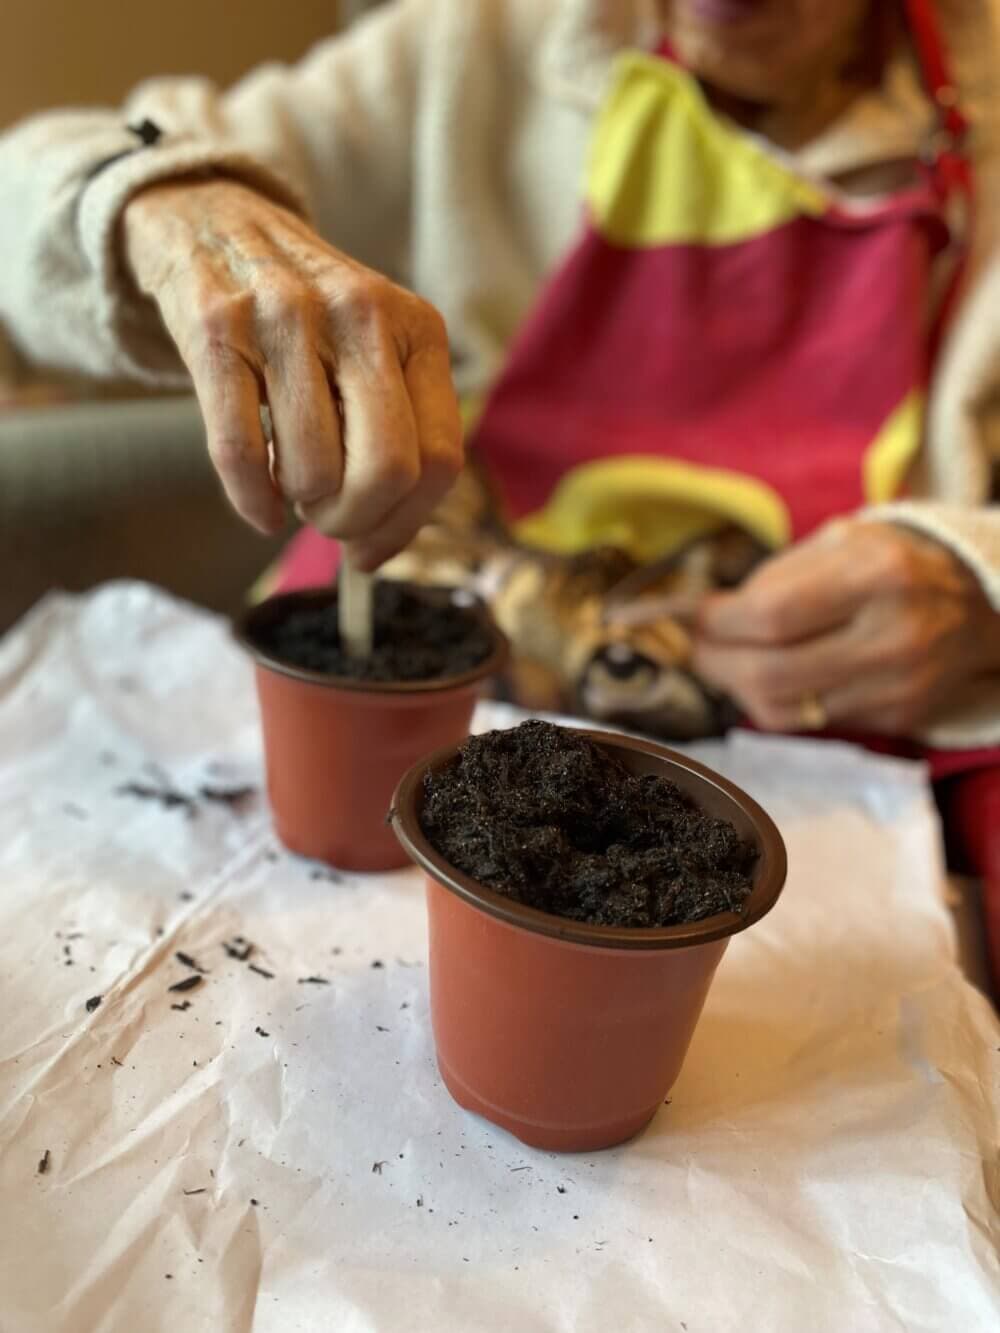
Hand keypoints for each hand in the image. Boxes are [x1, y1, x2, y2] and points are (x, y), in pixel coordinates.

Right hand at [122, 178, 461, 568]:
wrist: (213, 225)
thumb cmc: (308, 318)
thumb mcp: (375, 351)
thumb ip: (398, 433)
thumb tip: (380, 545)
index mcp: (417, 329)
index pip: (439, 460)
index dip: (407, 523)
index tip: (374, 545)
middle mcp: (359, 316)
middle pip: (386, 472)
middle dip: (355, 521)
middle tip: (330, 520)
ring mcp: (285, 317)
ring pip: (312, 470)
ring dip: (300, 502)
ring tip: (293, 480)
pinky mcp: (216, 329)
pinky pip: (239, 451)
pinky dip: (252, 501)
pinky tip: (260, 507)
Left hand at [692, 521, 999, 735]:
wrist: (978, 603)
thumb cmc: (890, 563)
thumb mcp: (841, 540)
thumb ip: (774, 576)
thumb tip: (703, 615)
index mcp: (878, 574)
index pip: (772, 614)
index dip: (718, 623)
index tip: (695, 615)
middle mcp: (893, 636)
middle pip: (770, 673)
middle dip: (714, 662)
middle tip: (696, 646)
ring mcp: (898, 687)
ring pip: (783, 712)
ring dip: (736, 690)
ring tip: (724, 663)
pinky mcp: (897, 719)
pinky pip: (810, 726)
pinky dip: (775, 704)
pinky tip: (767, 679)